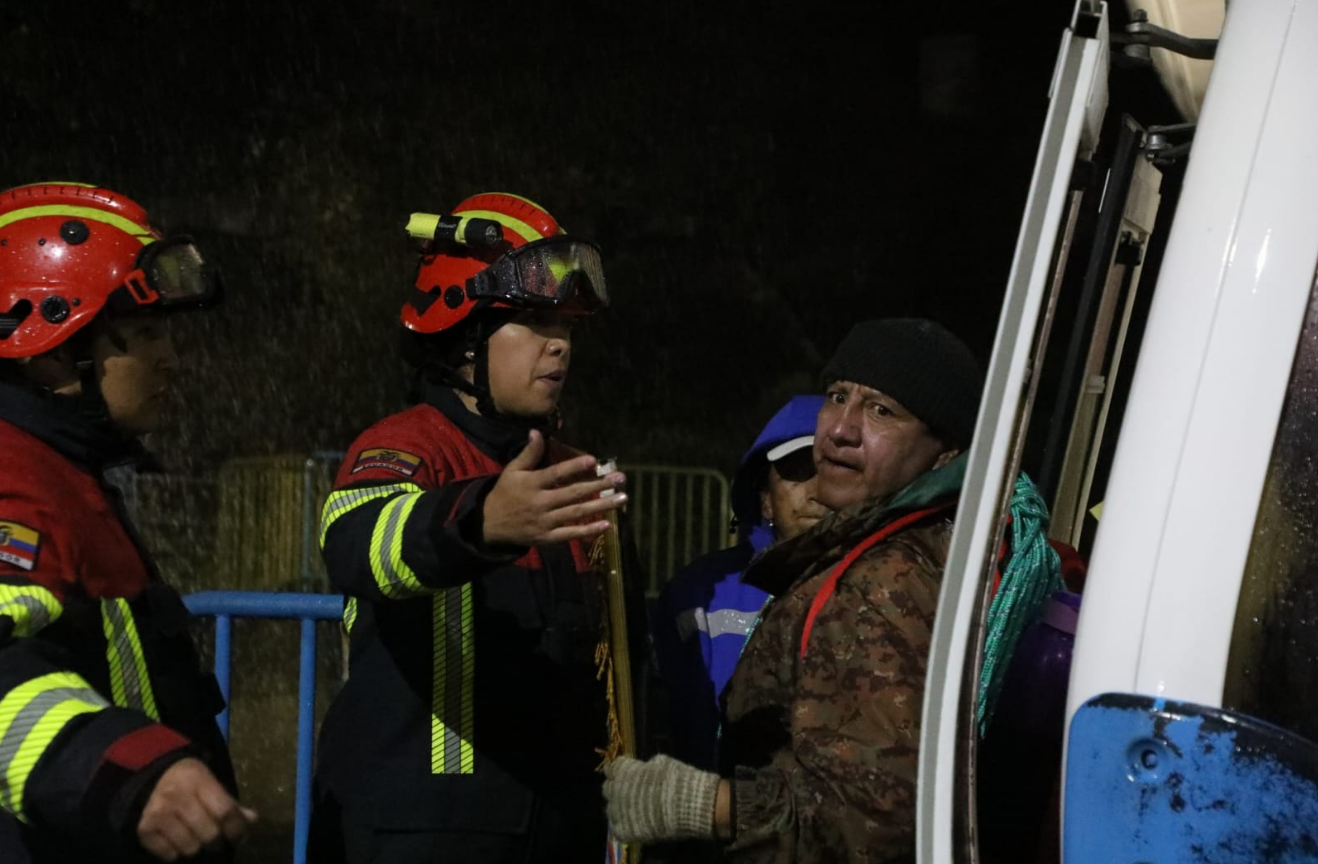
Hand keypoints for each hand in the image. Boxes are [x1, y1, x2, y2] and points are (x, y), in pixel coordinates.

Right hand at [137, 758, 257, 860]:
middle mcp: (176, 796)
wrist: (153, 776)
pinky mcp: (144, 828)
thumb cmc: (189, 780)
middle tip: (216, 840)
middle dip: (217, 841)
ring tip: (196, 838)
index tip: (240, 837)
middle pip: (209, 834)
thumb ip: (230, 803)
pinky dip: (176, 852)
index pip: (225, 811)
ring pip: (190, 848)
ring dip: (197, 847)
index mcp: (198, 780)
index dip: (237, 829)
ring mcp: (158, 813)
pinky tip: (178, 840)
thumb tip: (251, 820)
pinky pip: (168, 854)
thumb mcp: (211, 782)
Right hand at [483, 430, 626, 546]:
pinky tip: (607, 524)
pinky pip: (570, 534)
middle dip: (599, 486)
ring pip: (576, 513)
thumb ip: (528, 453)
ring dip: (601, 506)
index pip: (556, 473)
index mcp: (532, 484)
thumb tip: (536, 432)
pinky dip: (589, 531)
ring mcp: (545, 522)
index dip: (575, 467)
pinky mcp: (548, 538)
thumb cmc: (505, 493)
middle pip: (573, 493)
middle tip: (620, 479)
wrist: (489, 525)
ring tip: (622, 498)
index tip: (594, 460)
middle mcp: (540, 503)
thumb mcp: (512, 471)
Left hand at [602, 754, 719, 842]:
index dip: (620, 771)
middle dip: (617, 789)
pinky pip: (616, 828)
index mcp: (623, 770)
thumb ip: (646, 767)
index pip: (612, 768)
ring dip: (619, 808)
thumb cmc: (677, 779)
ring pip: (610, 809)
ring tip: (633, 810)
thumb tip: (645, 769)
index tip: (626, 773)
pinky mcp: (625, 831)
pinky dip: (623, 826)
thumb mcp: (662, 763)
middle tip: (629, 792)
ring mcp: (618, 812)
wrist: (686, 805)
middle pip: (608, 788)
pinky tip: (632, 825)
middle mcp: (615, 790)